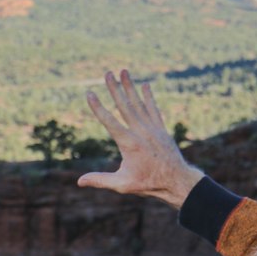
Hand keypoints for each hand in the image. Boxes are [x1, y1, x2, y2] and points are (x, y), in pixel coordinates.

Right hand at [78, 70, 203, 207]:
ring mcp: (153, 129)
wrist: (177, 181)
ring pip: (139, 104)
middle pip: (124, 106)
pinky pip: (154, 109)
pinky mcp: (161, 129)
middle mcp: (141, 132)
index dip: (98, 107)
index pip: (110, 122)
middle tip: (107, 73)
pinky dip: (149, 97)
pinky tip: (145, 85)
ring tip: (124, 71)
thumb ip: (100, 180)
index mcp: (129, 144)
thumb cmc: (148, 184)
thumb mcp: (122, 184)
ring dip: (130, 87)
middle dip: (115, 89)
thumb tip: (79, 181)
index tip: (90, 94)